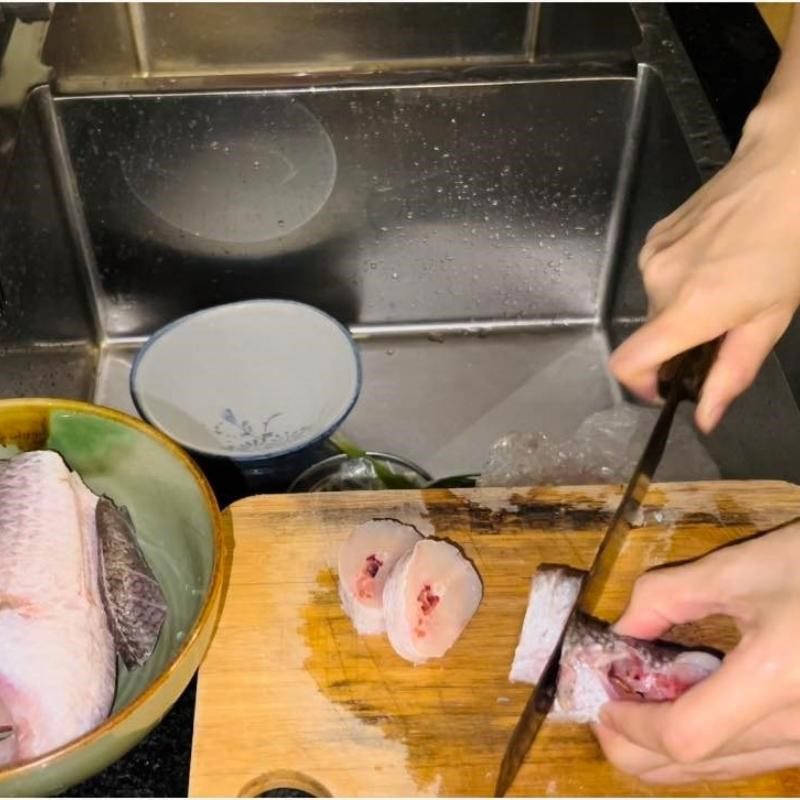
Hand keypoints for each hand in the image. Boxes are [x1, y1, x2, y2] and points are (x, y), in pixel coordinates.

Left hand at [592, 520, 799, 783]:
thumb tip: (622, 629)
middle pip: (702, 766)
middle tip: (605, 714)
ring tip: (633, 715)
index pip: (685, 734)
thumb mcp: (738, 567)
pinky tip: (684, 716)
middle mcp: (799, 728)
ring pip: (728, 769)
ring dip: (670, 752)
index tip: (603, 699)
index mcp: (774, 679)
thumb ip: (666, 596)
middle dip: (638, 748)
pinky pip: (754, 757)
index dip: (633, 724)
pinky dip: (709, 746)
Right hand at [609, 77, 799, 432]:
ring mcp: (652, 255)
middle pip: (651, 334)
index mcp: (688, 309)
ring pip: (656, 304)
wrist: (786, 168)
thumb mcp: (772, 316)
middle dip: (681, 340)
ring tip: (728, 282)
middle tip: (728, 324)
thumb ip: (732, 371)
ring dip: (682, 307)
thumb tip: (705, 417)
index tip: (666, 388)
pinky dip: (681, 280)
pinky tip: (717, 258)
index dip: (640, 386)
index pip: (628, 363)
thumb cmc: (792, 241)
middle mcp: (658, 283)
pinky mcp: (655, 235)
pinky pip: (658, 274)